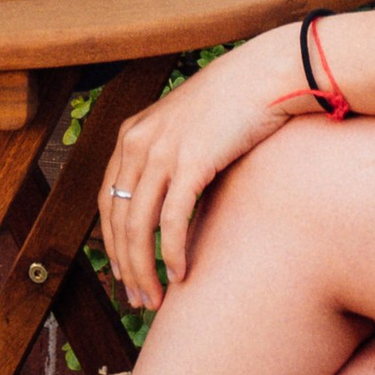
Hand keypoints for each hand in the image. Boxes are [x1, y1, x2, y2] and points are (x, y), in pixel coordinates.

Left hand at [101, 31, 317, 302]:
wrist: (266, 75)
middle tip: (139, 299)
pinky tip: (180, 275)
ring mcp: (162, 151)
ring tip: (156, 299)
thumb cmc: (235, 104)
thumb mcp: (188, 127)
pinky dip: (172, 252)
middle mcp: (138, 142)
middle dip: (125, 266)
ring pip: (139, 226)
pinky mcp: (191, 160)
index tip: (123, 274)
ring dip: (144, 269)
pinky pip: (172, 219)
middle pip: (118, 219)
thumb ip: (170, 158)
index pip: (107, 202)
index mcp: (131, 135)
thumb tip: (169, 204)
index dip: (113, 243)